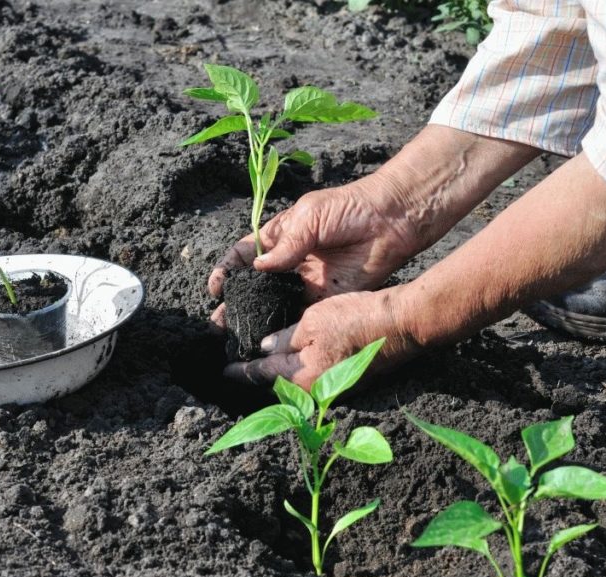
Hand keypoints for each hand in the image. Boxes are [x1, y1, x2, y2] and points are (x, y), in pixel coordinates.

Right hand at [208, 176, 427, 326]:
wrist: (390, 221)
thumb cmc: (348, 209)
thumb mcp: (309, 217)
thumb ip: (284, 246)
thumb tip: (258, 269)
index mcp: (280, 236)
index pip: (245, 255)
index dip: (227, 270)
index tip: (215, 287)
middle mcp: (289, 262)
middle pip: (254, 286)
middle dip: (235, 302)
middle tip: (218, 322)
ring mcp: (306, 282)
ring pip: (273, 304)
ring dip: (255, 318)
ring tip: (235, 336)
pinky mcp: (325, 298)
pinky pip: (300, 315)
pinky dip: (283, 327)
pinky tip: (266, 338)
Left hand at [222, 289, 418, 388]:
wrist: (402, 326)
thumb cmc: (358, 320)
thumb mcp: (313, 321)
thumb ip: (284, 338)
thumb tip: (265, 348)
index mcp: (302, 377)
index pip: (260, 375)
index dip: (239, 371)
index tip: (222, 371)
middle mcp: (316, 391)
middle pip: (277, 385)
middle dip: (257, 375)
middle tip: (238, 365)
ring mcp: (334, 389)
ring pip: (295, 383)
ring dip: (278, 374)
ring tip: (261, 362)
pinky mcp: (347, 382)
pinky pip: (313, 379)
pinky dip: (299, 371)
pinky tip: (294, 359)